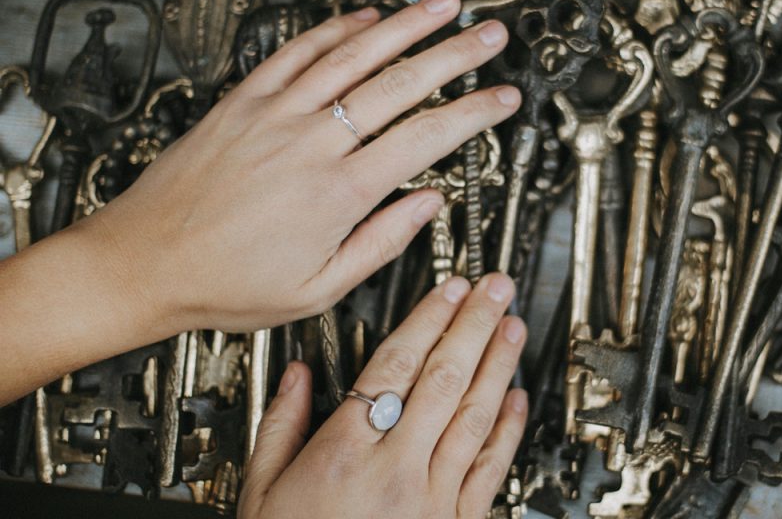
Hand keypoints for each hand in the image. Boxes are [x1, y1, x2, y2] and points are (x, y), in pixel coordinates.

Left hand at [79, 0, 519, 334]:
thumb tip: (426, 207)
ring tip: (442, 7)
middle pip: (399, 84)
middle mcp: (310, 144)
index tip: (502, 100)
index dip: (473, 114)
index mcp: (337, 194)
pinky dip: (334, 30)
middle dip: (455, 55)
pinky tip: (364, 18)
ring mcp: (275, 115)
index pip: (424, 139)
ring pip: (353, 57)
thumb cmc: (224, 283)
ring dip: (404, 27)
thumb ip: (379, 244)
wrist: (143, 262)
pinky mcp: (243, 102)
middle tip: (489, 36)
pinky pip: (296, 53)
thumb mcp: (316, 289)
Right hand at [238, 274, 527, 518]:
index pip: (396, 366)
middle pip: (444, 379)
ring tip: (512, 327)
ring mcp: (432, 497)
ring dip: (498, 365)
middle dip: (474, 325)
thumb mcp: (260, 491)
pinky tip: (516, 399)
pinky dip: (506, 430)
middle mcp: (396, 468)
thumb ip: (281, 427)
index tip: (448, 288)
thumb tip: (296, 376)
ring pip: (474, 416)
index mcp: (344, 452)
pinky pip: (488, 468)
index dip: (428, 319)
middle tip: (496, 288)